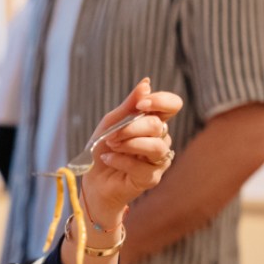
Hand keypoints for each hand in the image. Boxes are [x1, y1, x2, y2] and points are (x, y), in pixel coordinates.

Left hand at [81, 79, 182, 225]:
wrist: (92, 180)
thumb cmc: (102, 149)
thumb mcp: (111, 123)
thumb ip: (129, 105)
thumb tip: (146, 83)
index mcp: (153, 122)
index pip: (172, 105)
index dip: (160, 101)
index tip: (140, 104)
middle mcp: (160, 139)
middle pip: (157, 125)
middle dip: (131, 128)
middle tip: (111, 136)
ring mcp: (159, 160)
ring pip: (155, 146)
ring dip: (128, 144)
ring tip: (112, 146)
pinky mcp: (152, 178)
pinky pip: (142, 166)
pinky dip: (121, 160)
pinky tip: (109, 159)